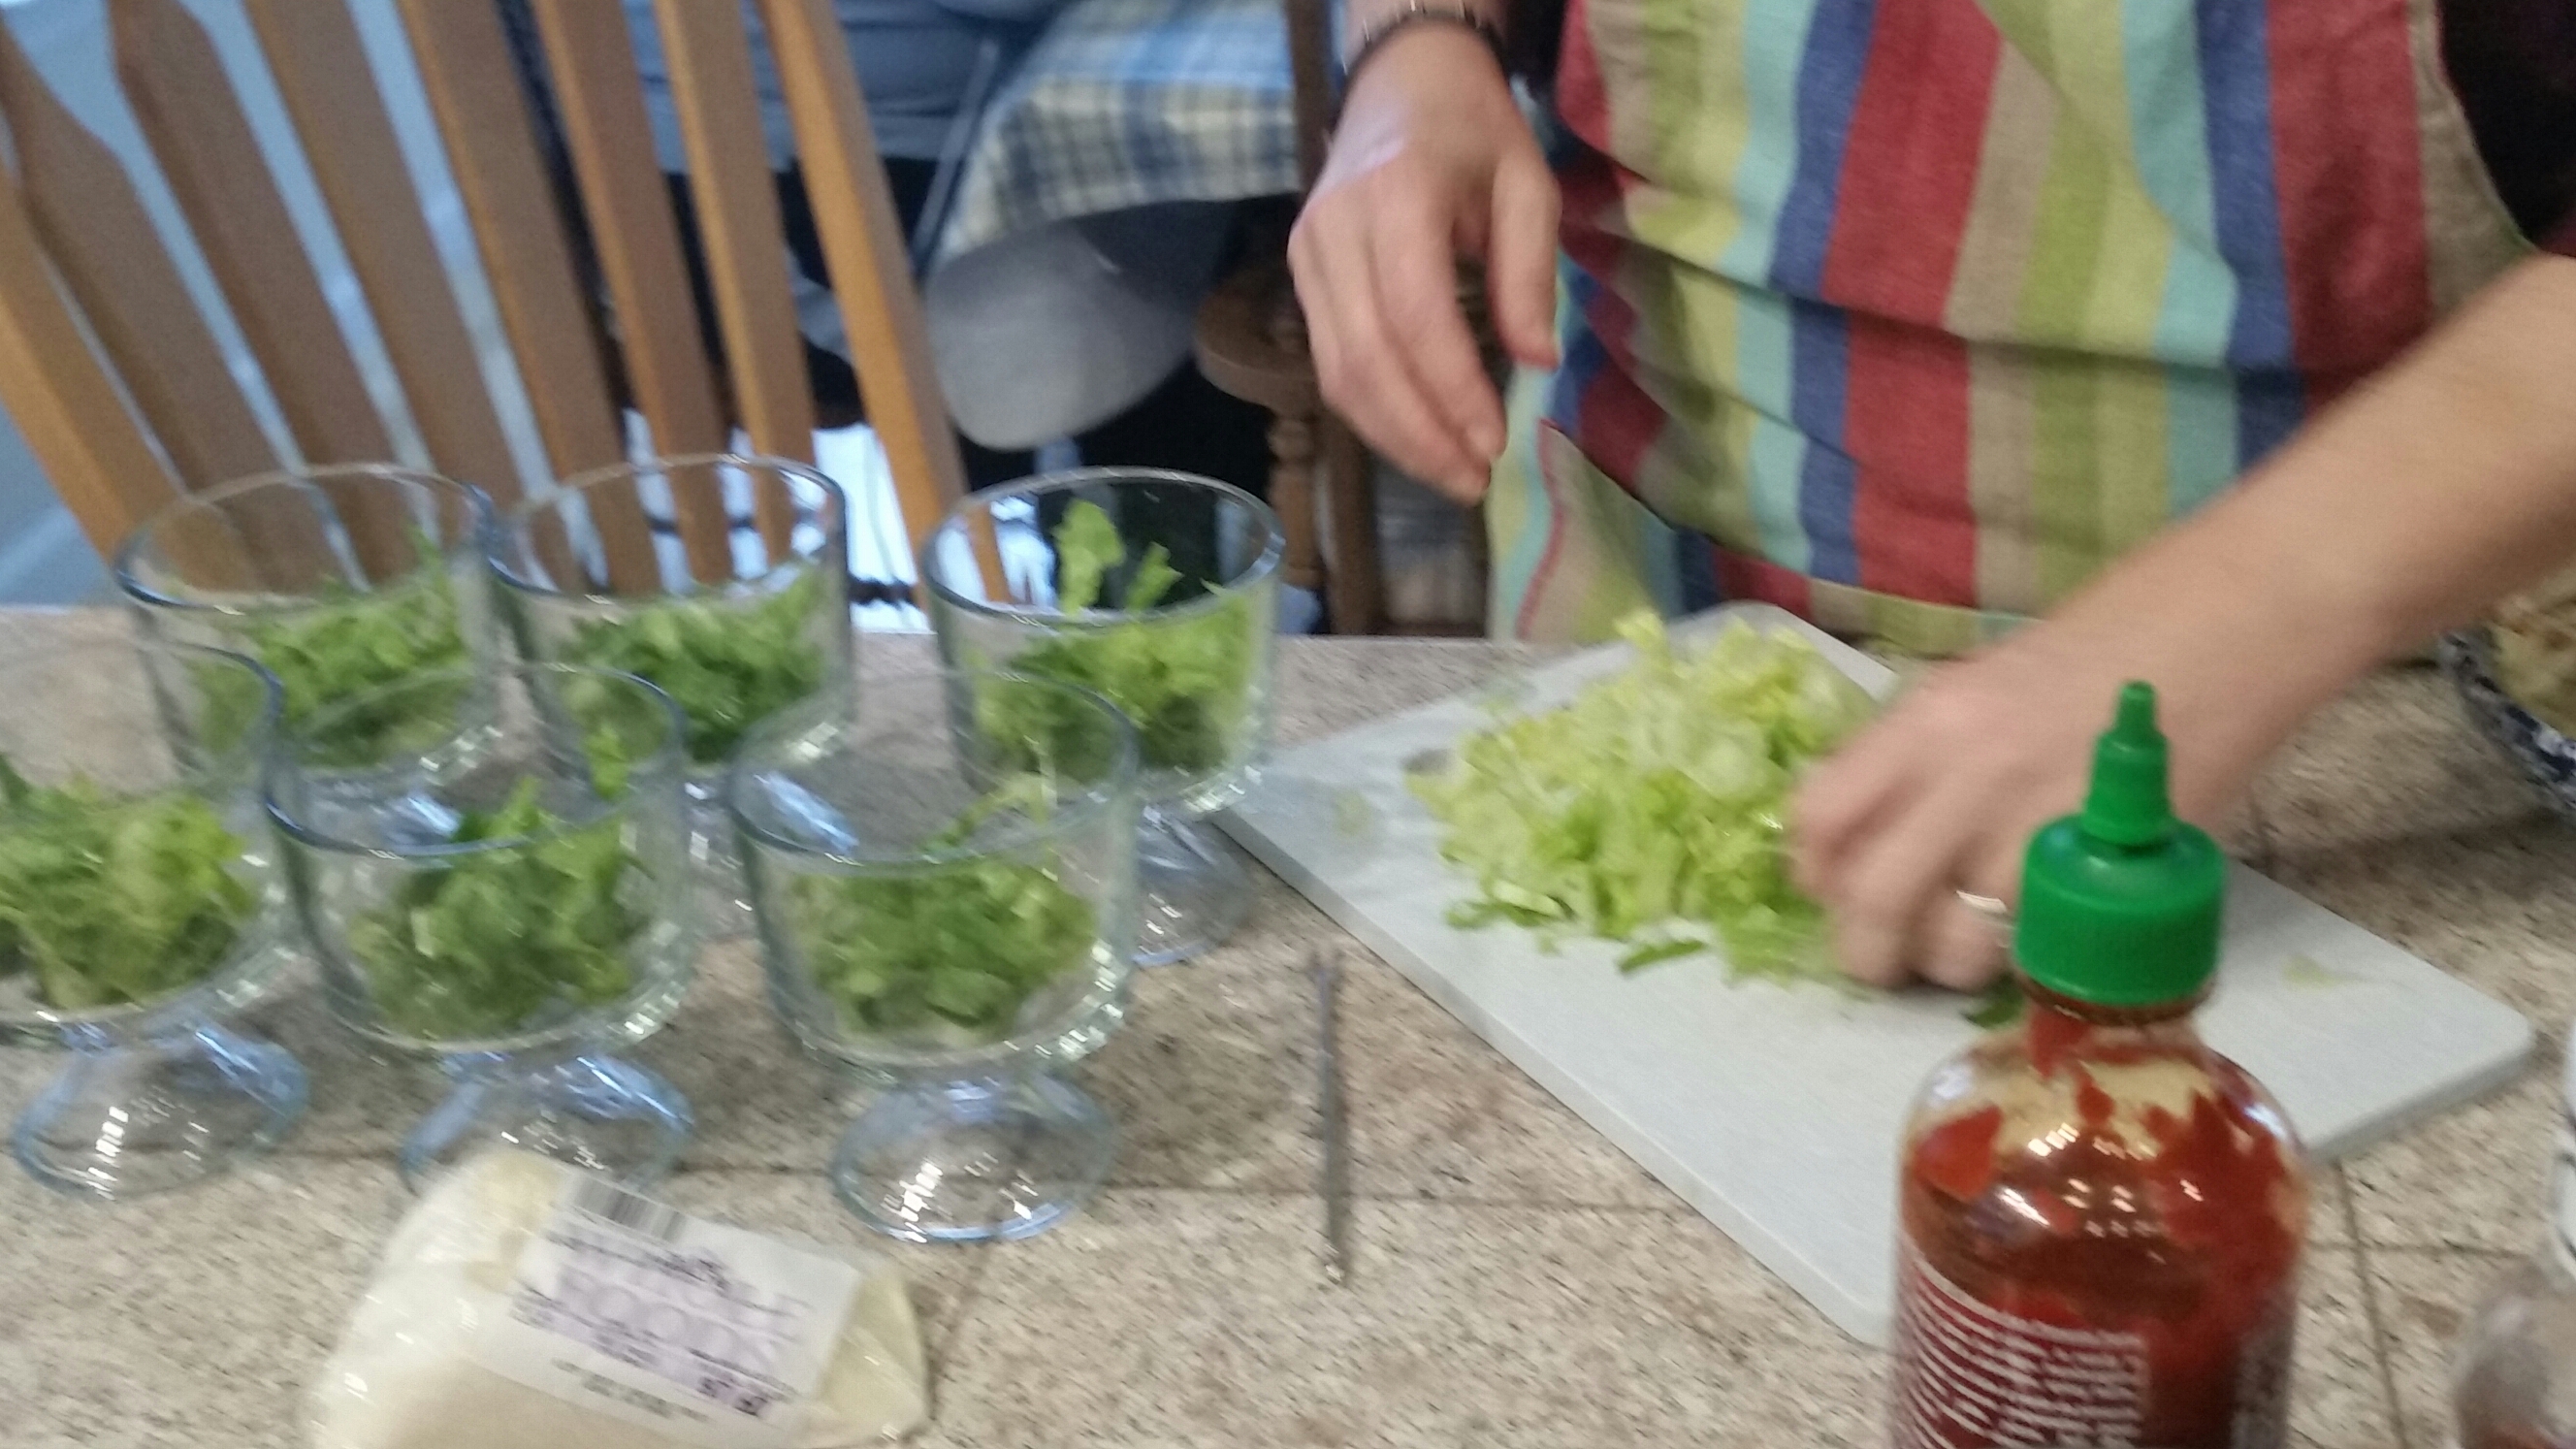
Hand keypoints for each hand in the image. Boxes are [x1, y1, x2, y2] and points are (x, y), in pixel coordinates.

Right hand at [1288, 27, 1558, 501]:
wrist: (1399, 85)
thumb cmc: (1473, 134)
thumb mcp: (1527, 185)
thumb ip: (1529, 274)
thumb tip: (1537, 363)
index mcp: (1396, 196)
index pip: (1414, 316)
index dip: (1452, 390)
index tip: (1494, 441)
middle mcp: (1335, 230)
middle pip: (1365, 360)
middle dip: (1420, 434)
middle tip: (1472, 480)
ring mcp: (1307, 256)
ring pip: (1337, 373)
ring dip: (1393, 436)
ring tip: (1451, 474)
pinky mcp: (1301, 278)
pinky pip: (1330, 362)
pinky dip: (1372, 411)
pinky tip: (1417, 437)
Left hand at [1790, 619, 2257, 991]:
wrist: (2223, 628)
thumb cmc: (2099, 655)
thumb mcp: (1977, 688)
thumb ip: (1914, 760)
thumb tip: (1867, 841)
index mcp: (1926, 720)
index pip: (1820, 814)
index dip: (1811, 871)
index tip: (1828, 892)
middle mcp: (1968, 774)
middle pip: (1874, 899)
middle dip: (1865, 952)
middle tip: (1880, 961)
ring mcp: (2039, 827)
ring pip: (1954, 945)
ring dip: (1947, 966)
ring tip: (1964, 953)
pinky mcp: (2111, 869)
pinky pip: (2038, 951)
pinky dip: (2022, 963)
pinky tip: (2030, 941)